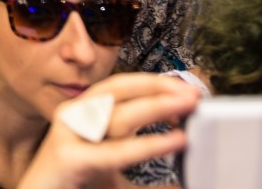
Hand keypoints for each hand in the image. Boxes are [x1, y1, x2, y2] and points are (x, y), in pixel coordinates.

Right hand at [18, 74, 197, 188]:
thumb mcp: (113, 179)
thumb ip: (145, 181)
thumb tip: (181, 182)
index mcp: (83, 116)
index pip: (119, 87)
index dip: (152, 83)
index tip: (185, 88)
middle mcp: (74, 119)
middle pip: (118, 91)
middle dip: (158, 88)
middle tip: (193, 94)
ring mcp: (69, 137)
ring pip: (117, 115)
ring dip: (156, 107)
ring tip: (186, 108)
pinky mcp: (69, 160)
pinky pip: (113, 152)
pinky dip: (147, 146)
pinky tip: (173, 142)